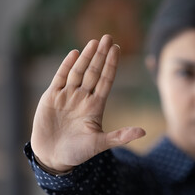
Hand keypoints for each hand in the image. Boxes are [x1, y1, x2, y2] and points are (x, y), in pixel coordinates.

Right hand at [30, 35, 145, 171]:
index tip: (117, 49)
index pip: (106, 80)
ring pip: (79, 71)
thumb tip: (143, 132)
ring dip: (86, 56)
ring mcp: (67, 96)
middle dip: (101, 55)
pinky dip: (67, 66)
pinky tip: (74, 53)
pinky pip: (60, 77)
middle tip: (108, 37)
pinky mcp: (51, 97)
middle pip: (94, 72)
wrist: (52, 157)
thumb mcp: (99, 144)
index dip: (111, 65)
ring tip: (94, 42)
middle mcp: (83, 98)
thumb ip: (120, 136)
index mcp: (95, 106)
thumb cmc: (77, 152)